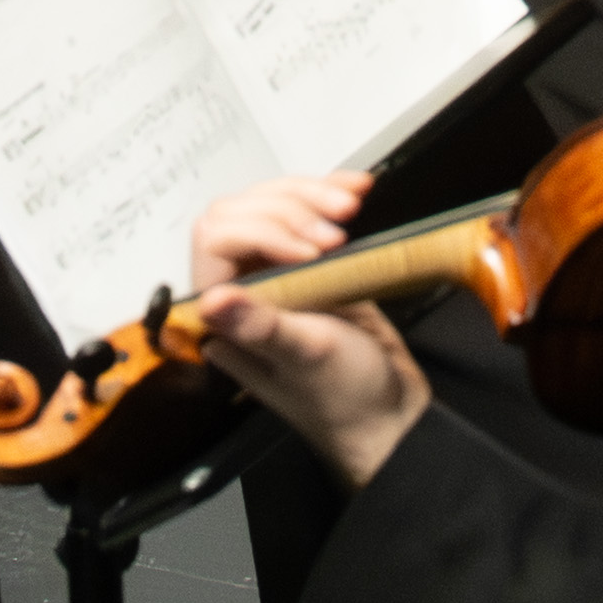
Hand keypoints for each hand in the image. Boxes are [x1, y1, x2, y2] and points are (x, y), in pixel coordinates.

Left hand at [189, 170, 433, 479]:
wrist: (390, 412)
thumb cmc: (344, 401)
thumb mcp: (305, 360)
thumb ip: (261, 328)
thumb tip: (212, 301)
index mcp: (225, 320)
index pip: (215, 242)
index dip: (259, 232)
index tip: (307, 253)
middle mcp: (243, 294)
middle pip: (242, 212)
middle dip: (289, 209)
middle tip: (333, 236)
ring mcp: (277, 276)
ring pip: (272, 204)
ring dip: (311, 196)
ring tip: (348, 208)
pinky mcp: (311, 265)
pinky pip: (307, 213)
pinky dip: (329, 194)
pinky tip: (353, 191)